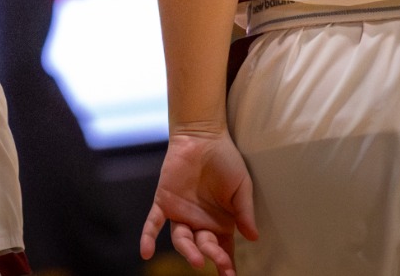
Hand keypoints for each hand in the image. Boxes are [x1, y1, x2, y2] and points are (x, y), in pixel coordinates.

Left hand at [140, 125, 257, 274]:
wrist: (203, 137)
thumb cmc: (226, 161)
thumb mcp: (242, 187)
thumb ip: (245, 212)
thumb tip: (253, 238)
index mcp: (220, 223)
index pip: (223, 250)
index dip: (226, 264)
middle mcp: (199, 223)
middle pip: (203, 247)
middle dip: (211, 255)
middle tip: (217, 260)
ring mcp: (180, 213)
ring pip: (180, 239)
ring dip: (187, 250)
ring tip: (195, 259)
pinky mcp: (164, 202)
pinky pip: (153, 223)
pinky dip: (148, 237)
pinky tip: (145, 253)